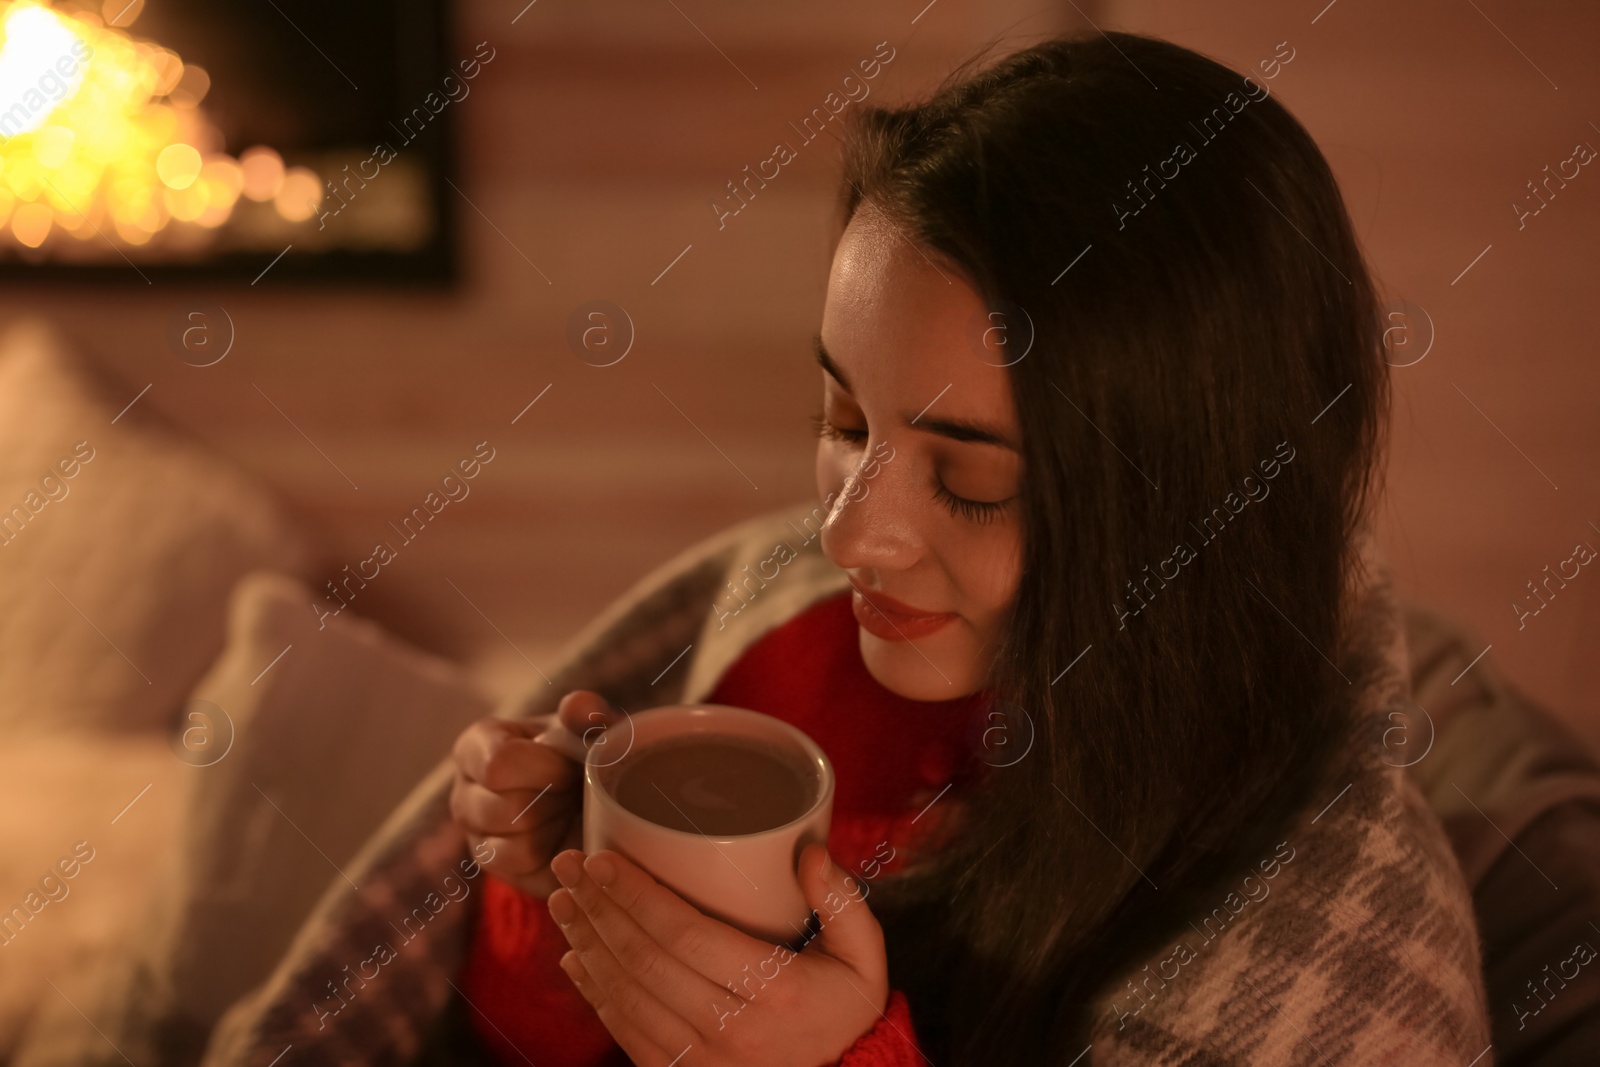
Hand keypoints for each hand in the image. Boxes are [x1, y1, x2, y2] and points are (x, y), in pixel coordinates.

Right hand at [449, 691, 622, 897]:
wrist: (590, 798)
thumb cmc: (582, 754)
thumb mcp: (590, 728)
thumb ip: (587, 713)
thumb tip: (577, 708)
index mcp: (477, 745)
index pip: (499, 763)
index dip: (546, 768)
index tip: (573, 767)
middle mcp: (464, 792)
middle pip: (506, 809)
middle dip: (553, 802)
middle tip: (575, 791)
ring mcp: (474, 835)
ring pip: (514, 845)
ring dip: (554, 829)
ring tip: (568, 810)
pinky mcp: (494, 868)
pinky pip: (521, 870)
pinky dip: (553, 855)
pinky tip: (566, 836)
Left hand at [547, 843, 889, 1066]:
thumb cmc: (848, 1012)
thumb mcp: (864, 957)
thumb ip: (844, 902)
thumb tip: (808, 852)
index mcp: (773, 992)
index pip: (687, 935)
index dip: (637, 895)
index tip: (603, 859)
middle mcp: (730, 1030)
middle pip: (644, 960)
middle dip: (598, 908)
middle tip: (568, 866)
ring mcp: (701, 1061)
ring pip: (625, 996)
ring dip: (587, 944)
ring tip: (564, 901)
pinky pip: (625, 1032)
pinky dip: (594, 992)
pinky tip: (574, 956)